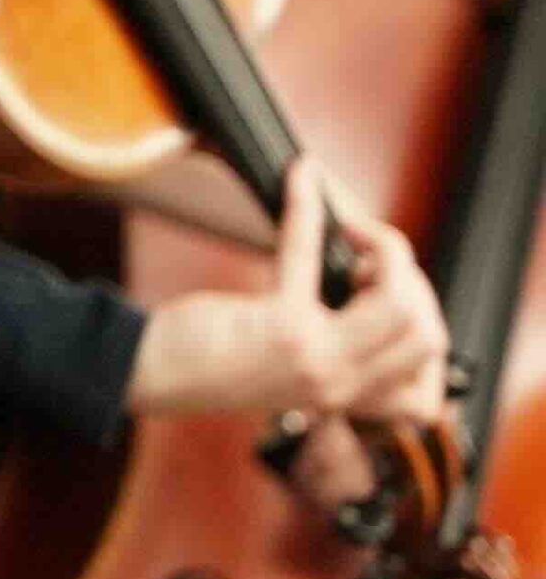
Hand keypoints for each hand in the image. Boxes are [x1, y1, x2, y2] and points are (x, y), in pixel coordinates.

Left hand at [129, 159, 450, 425]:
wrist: (152, 374)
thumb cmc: (212, 362)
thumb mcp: (291, 374)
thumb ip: (336, 354)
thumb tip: (369, 296)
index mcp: (345, 401)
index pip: (425, 385)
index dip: (422, 330)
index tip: (385, 297)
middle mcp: (339, 386)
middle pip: (426, 332)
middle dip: (411, 282)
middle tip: (368, 259)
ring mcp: (315, 359)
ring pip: (400, 305)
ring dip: (386, 254)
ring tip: (351, 236)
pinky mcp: (278, 325)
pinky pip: (307, 251)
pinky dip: (307, 205)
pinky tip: (303, 177)